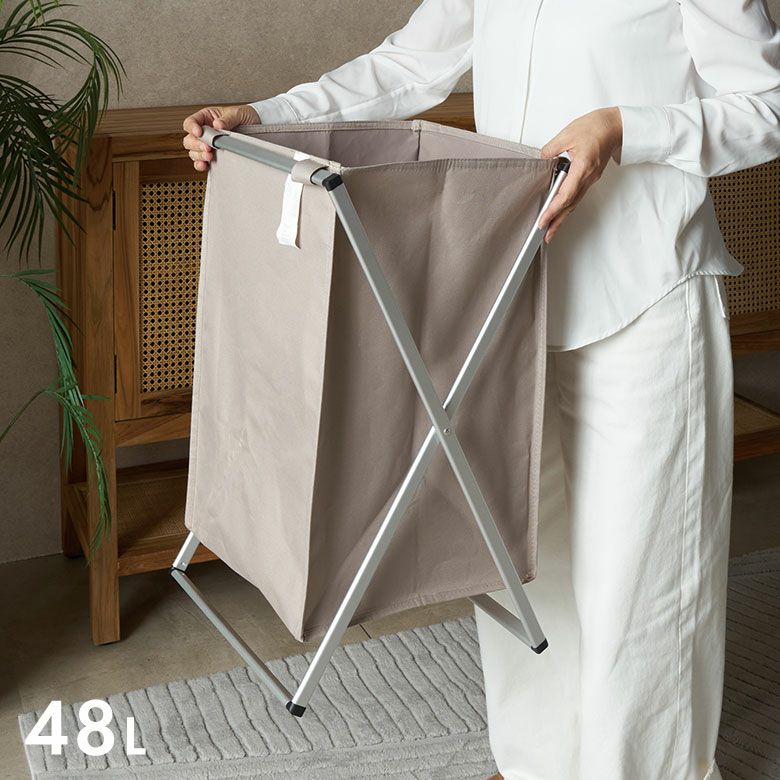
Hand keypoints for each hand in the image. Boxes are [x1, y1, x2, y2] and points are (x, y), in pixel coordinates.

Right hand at [182, 105, 259, 170]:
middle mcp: (205, 131)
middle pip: (190, 139)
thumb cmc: (246, 117)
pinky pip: (201, 162)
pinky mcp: (214, 156)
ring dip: (199, 155)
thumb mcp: (238, 114)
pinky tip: (205, 164)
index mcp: (207, 117)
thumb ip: (227, 119)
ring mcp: (209, 145)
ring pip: (193, 152)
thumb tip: (218, 125)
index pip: (191, 122)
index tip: (199, 132)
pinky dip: (200, 164)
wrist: (260, 127)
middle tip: (207, 147)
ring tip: (209, 155)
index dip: (192, 128)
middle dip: (196, 144)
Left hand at [538, 107, 622, 242]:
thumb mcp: (567, 134)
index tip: (543, 220)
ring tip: (551, 230)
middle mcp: (588, 177)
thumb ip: (550, 150)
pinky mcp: (590, 178)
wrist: (615, 126)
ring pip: (574, 203)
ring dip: (562, 218)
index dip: (553, 210)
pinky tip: (561, 212)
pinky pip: (577, 196)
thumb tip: (541, 161)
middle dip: (557, 222)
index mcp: (583, 167)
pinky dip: (568, 207)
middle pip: (570, 205)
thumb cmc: (596, 127)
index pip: (565, 195)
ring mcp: (590, 179)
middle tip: (546, 236)